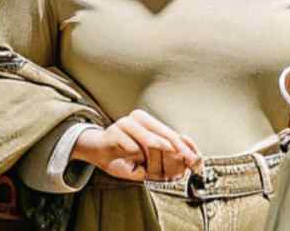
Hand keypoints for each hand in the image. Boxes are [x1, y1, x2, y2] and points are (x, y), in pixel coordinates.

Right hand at [72, 110, 202, 181]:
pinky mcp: (113, 133)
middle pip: (166, 139)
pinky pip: (133, 149)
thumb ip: (168, 154)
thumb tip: (193, 156)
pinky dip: (135, 159)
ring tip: (146, 167)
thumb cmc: (123, 155)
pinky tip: (129, 161)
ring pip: (151, 143)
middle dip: (174, 158)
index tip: (195, 164)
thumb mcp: (148, 157)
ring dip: (152, 161)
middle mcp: (137, 118)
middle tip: (177, 172)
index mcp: (147, 121)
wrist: (94, 152)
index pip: (172, 134)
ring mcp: (124, 123)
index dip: (186, 149)